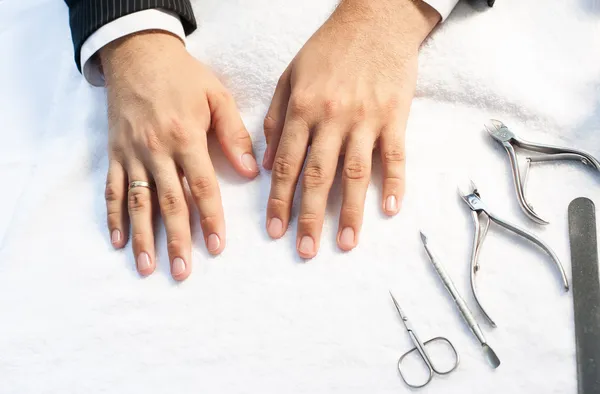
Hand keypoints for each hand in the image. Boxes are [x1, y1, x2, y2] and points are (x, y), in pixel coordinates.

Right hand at [102, 32, 258, 279]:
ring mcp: (131, 154)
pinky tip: (119, 242)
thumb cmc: (184, 76)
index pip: (201, 187)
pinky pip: (112, 189)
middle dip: (176, 240)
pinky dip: (113, 217)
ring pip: (137, 202)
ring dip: (143, 237)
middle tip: (183, 272)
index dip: (211, 219)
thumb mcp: (217, 97)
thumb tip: (251, 171)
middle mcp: (156, 150)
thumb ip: (234, 135)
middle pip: (169, 203)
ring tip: (148, 267)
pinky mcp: (114, 153)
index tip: (216, 248)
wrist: (138, 54)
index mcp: (186, 137)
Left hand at [262, 0, 439, 257]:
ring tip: (345, 243)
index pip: (286, 164)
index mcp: (302, 109)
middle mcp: (332, 118)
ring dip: (350, 211)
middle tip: (305, 250)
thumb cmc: (328, 50)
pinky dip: (395, 183)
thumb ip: (275, 119)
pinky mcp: (395, 117)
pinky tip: (390, 209)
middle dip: (310, 217)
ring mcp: (366, 119)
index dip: (279, 200)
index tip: (275, 230)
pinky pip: (396, 155)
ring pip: (356, 173)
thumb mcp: (289, 77)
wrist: (374, 20)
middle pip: (319, 176)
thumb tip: (265, 161)